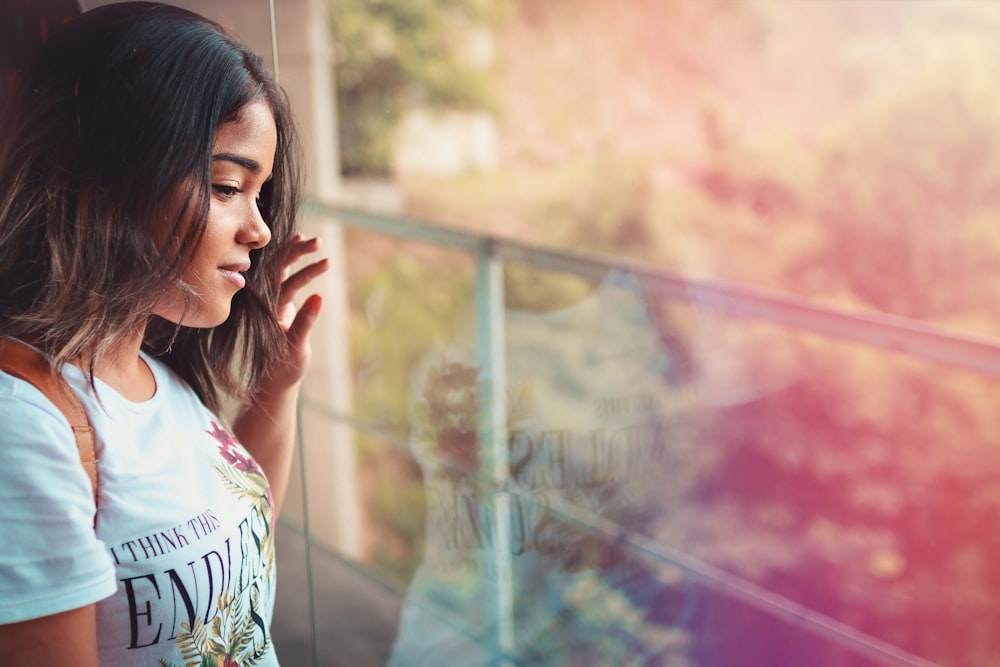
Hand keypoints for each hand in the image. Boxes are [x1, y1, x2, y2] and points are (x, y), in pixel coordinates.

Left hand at [268, 233, 329, 391]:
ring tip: (312, 240)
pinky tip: (300, 248)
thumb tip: (319, 296)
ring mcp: (271, 301)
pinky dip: (292, 262)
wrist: (273, 380)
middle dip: (297, 253)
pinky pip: (284, 276)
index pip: (285, 283)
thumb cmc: (284, 368)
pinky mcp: (278, 302)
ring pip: (280, 270)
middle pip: (278, 269)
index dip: (305, 270)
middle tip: (318, 241)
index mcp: (269, 311)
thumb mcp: (297, 347)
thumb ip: (305, 322)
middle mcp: (266, 302)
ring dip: (295, 254)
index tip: (325, 260)